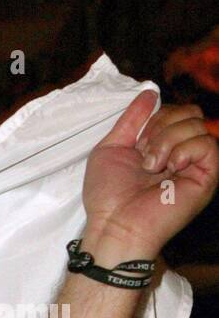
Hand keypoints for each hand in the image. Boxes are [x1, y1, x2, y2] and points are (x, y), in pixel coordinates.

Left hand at [81, 92, 217, 261]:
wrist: (114, 224)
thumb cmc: (108, 194)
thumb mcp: (112, 148)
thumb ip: (131, 119)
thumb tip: (149, 92)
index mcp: (163, 146)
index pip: (176, 110)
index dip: (156, 117)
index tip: (137, 142)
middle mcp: (183, 153)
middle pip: (190, 111)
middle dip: (162, 125)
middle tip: (145, 154)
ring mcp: (196, 165)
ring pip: (197, 124)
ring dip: (167, 140)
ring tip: (152, 166)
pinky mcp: (207, 177)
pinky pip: (209, 144)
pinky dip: (184, 150)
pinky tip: (169, 167)